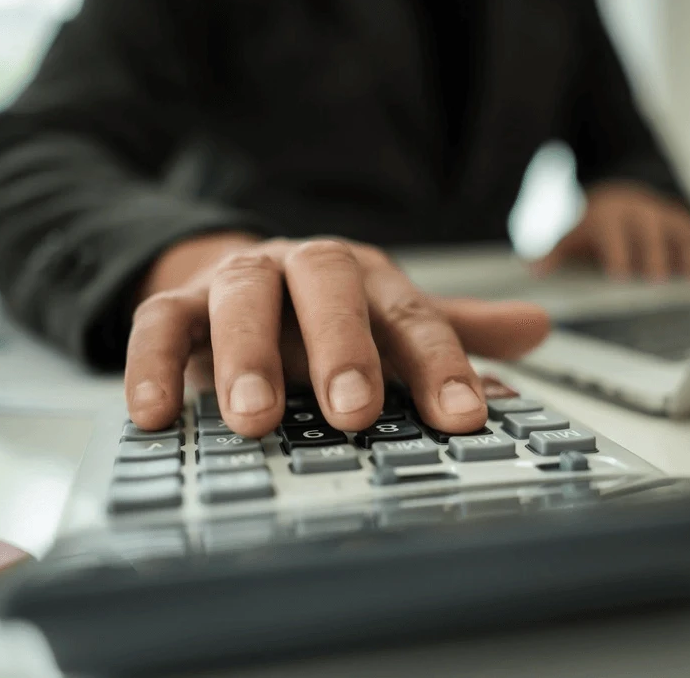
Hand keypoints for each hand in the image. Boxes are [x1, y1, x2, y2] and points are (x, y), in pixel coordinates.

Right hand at [126, 233, 550, 435]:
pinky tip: (156, 415)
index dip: (440, 365)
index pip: (411, 315)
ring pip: (241, 299)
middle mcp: (305, 269)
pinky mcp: (179, 301)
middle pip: (326, 287)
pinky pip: (157, 323)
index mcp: (365, 276)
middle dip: (341, 347)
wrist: (242, 273)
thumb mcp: (390, 318)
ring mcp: (239, 281)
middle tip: (353, 411)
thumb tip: (538, 328)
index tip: (463, 417)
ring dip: (246, 357)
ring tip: (255, 420)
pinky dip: (151, 364)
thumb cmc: (326, 310)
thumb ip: (453, 329)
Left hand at [532, 182, 689, 280]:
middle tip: (658, 280)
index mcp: (613, 218)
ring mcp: (670, 220)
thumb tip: (533, 271)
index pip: (615, 237)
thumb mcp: (573, 234)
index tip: (620, 276)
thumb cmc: (596, 223)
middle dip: (655, 257)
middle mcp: (644, 216)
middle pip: (651, 237)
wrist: (622, 191)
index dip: (618, 255)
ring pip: (683, 235)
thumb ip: (555, 252)